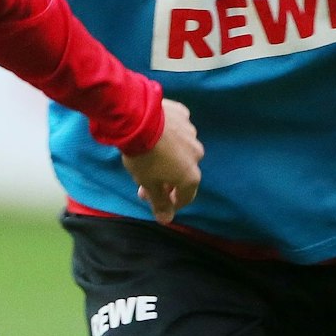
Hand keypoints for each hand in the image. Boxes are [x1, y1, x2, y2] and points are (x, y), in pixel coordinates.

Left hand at [122, 99, 202, 223]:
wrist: (138, 118)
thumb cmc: (143, 156)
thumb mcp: (148, 183)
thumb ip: (159, 203)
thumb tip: (166, 220)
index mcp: (191, 175)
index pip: (185, 197)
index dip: (170, 203)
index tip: (156, 201)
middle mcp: (197, 155)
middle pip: (183, 173)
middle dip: (166, 179)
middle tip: (145, 180)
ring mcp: (192, 133)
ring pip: (181, 150)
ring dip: (169, 156)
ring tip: (149, 153)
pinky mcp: (183, 114)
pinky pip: (178, 129)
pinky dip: (169, 134)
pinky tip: (155, 133)